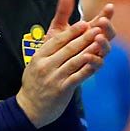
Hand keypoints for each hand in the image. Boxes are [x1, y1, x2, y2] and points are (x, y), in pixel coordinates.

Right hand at [16, 0, 105, 126]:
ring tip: (100, 42)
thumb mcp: (36, 62)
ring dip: (89, 50)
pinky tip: (97, 62)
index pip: (57, 40)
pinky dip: (88, 69)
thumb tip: (60, 35)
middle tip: (97, 28)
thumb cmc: (36, 82)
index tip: (84, 23)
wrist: (30, 107)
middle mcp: (46, 65)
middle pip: (68, 48)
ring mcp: (54, 78)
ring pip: (75, 61)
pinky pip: (78, 77)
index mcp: (39, 56)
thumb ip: (48, 49)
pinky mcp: (62, 89)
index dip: (72, 31)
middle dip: (84, 37)